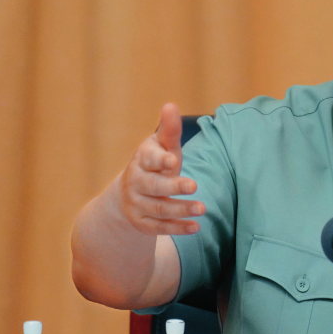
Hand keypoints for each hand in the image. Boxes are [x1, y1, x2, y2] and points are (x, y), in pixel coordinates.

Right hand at [118, 102, 203, 234]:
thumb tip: (170, 105)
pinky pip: (160, 228)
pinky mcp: (142, 223)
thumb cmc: (155, 163)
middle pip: (154, 186)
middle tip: (194, 185)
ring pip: (159, 209)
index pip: (149, 159)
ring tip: (202, 209)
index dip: (160, 160)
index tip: (174, 161)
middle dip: (173, 187)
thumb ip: (169, 130)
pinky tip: (195, 227)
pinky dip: (178, 228)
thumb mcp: (161, 146)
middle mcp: (136, 183)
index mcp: (142, 161)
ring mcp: (137, 204)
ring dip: (181, 209)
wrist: (130, 194)